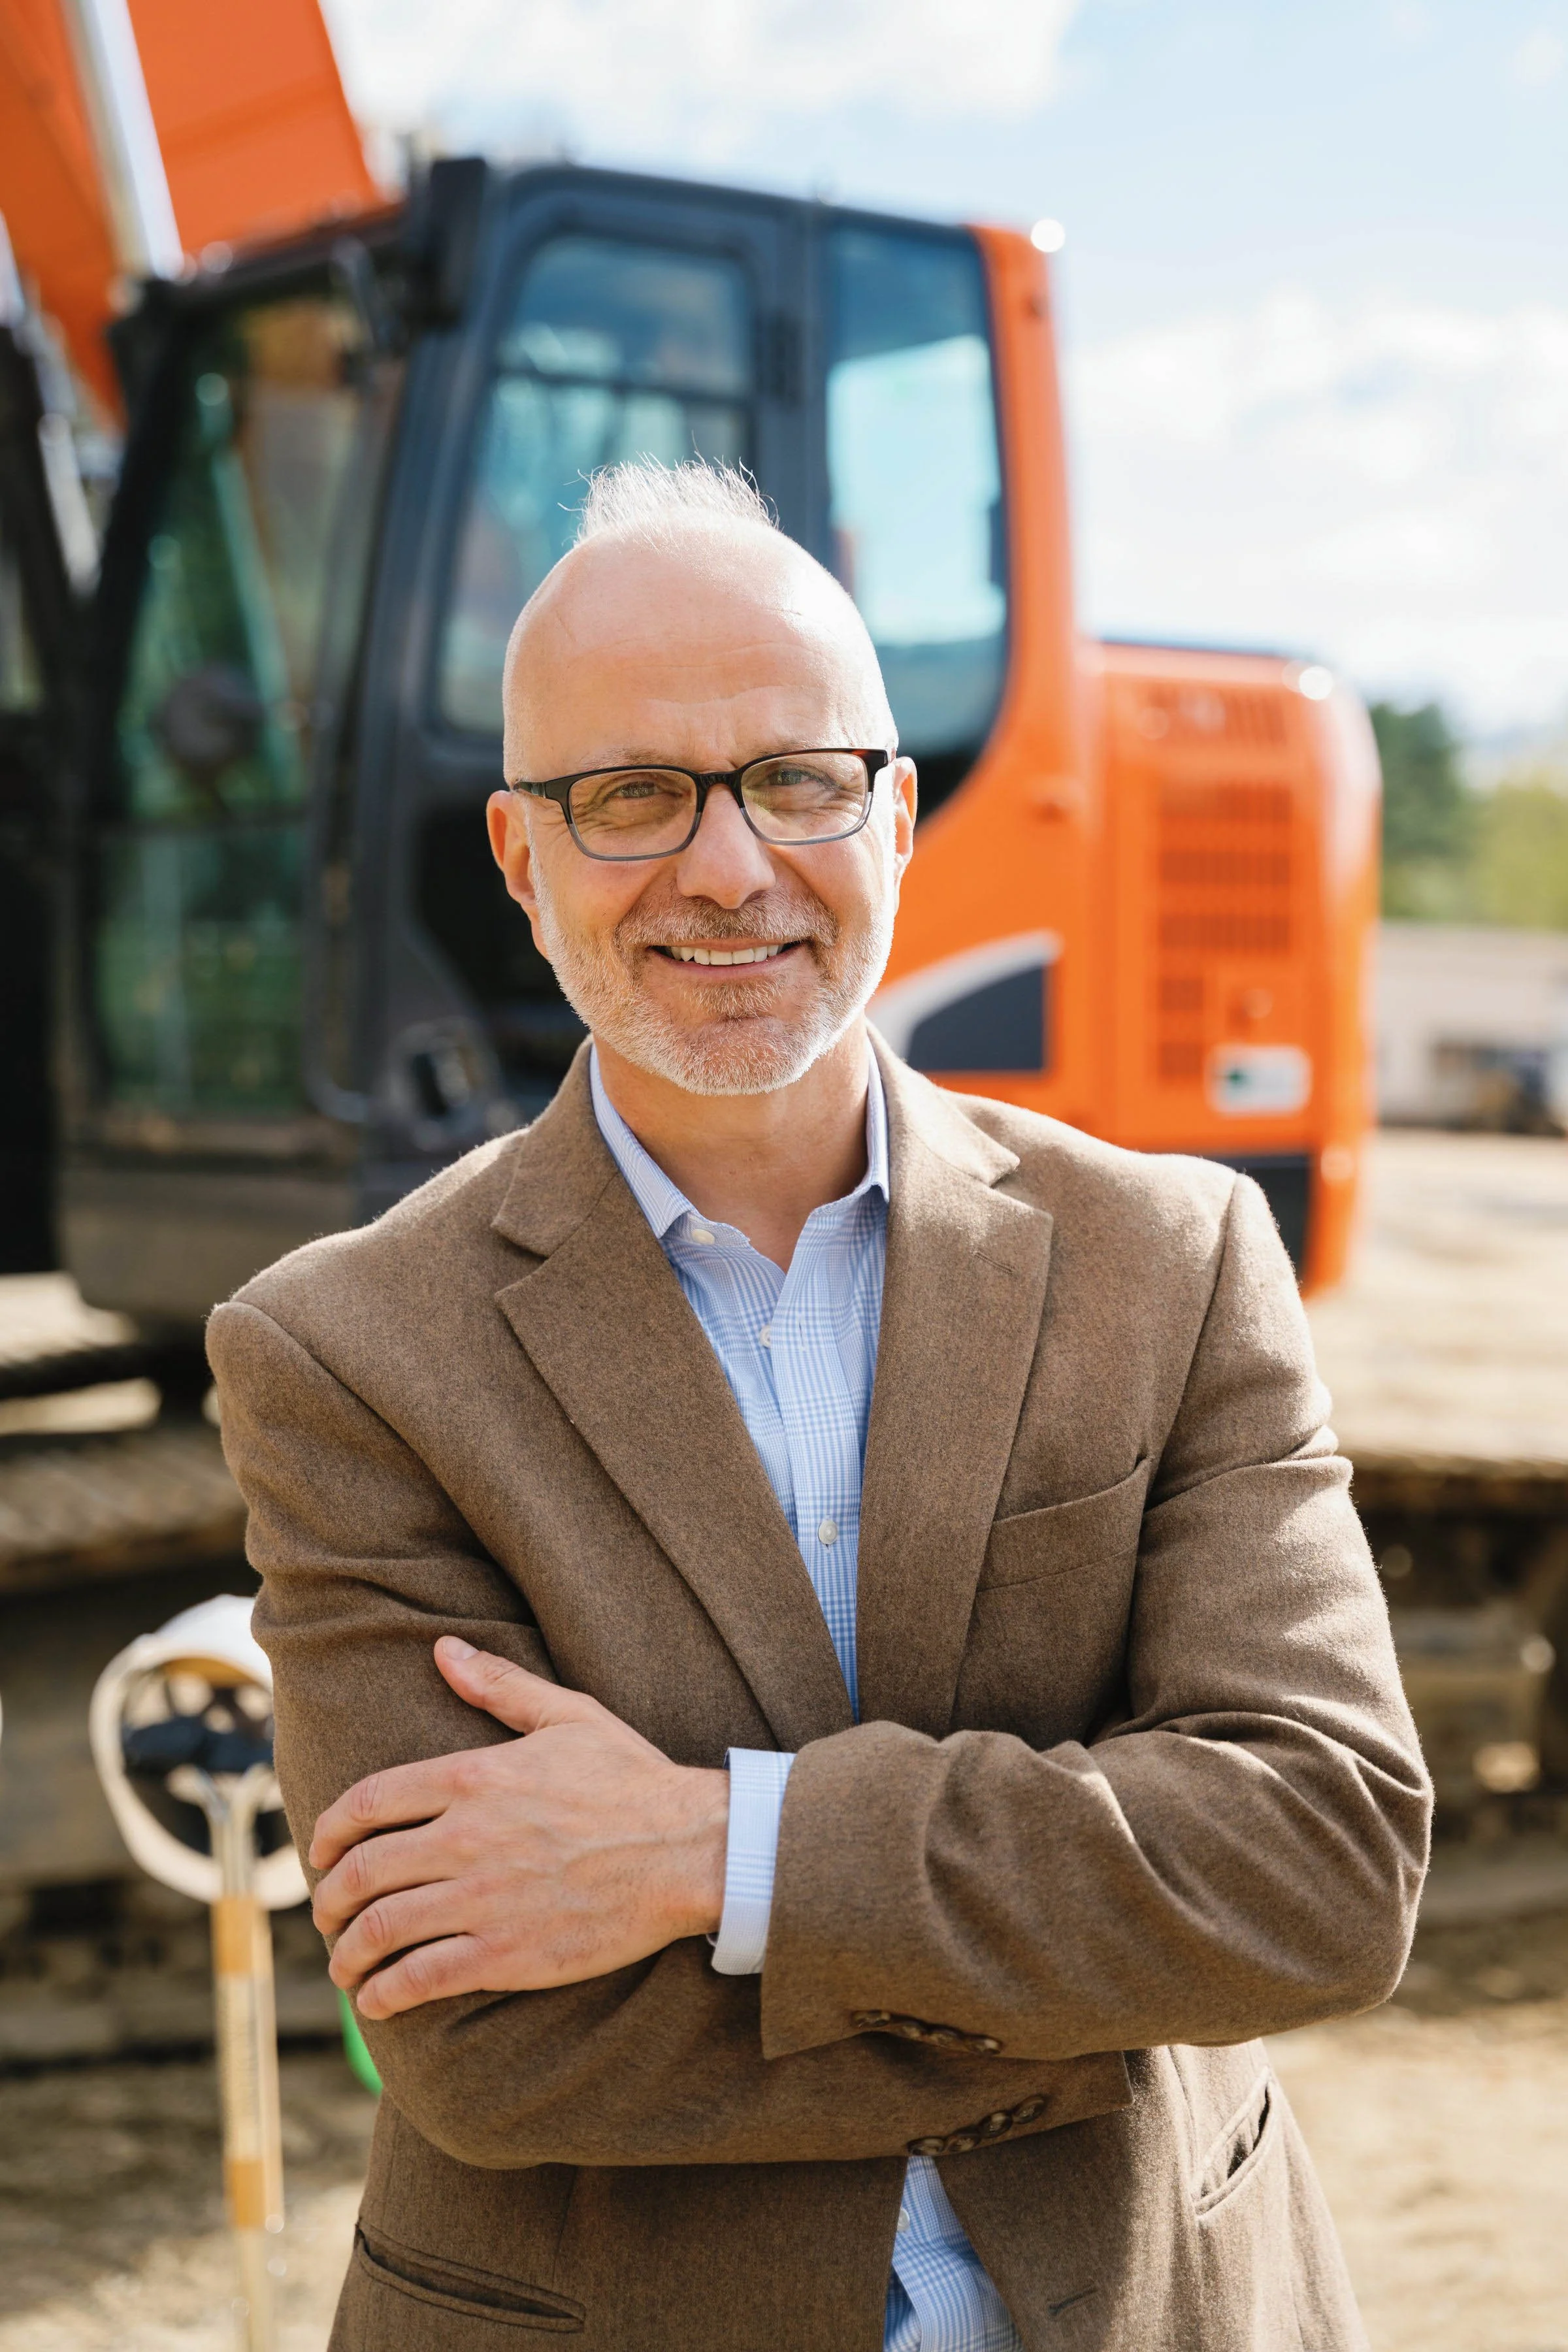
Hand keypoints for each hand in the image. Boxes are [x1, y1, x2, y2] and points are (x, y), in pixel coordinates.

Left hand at [309, 1638, 728, 2018]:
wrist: (688, 1850)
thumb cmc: (633, 1780)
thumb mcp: (567, 1715)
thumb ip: (498, 1684)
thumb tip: (443, 1649)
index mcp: (473, 1776)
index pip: (368, 1802)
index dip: (329, 1830)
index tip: (321, 1850)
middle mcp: (464, 1837)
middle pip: (362, 1870)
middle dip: (329, 1897)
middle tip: (326, 1912)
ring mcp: (481, 1900)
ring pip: (379, 1929)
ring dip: (347, 1952)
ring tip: (344, 1963)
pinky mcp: (504, 1954)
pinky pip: (420, 1979)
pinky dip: (384, 1992)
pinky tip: (378, 2000)